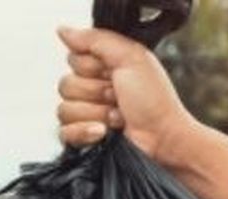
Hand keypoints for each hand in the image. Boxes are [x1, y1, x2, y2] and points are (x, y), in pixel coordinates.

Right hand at [55, 26, 200, 165]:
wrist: (163, 139)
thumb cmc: (155, 101)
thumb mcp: (131, 57)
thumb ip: (96, 39)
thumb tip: (64, 31)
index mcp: (103, 66)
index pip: (73, 59)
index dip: (92, 68)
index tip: (114, 74)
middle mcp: (93, 88)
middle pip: (66, 84)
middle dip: (96, 92)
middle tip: (119, 97)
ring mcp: (87, 114)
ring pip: (64, 109)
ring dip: (96, 113)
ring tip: (118, 116)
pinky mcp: (83, 137)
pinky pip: (64, 132)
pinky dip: (85, 132)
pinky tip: (103, 133)